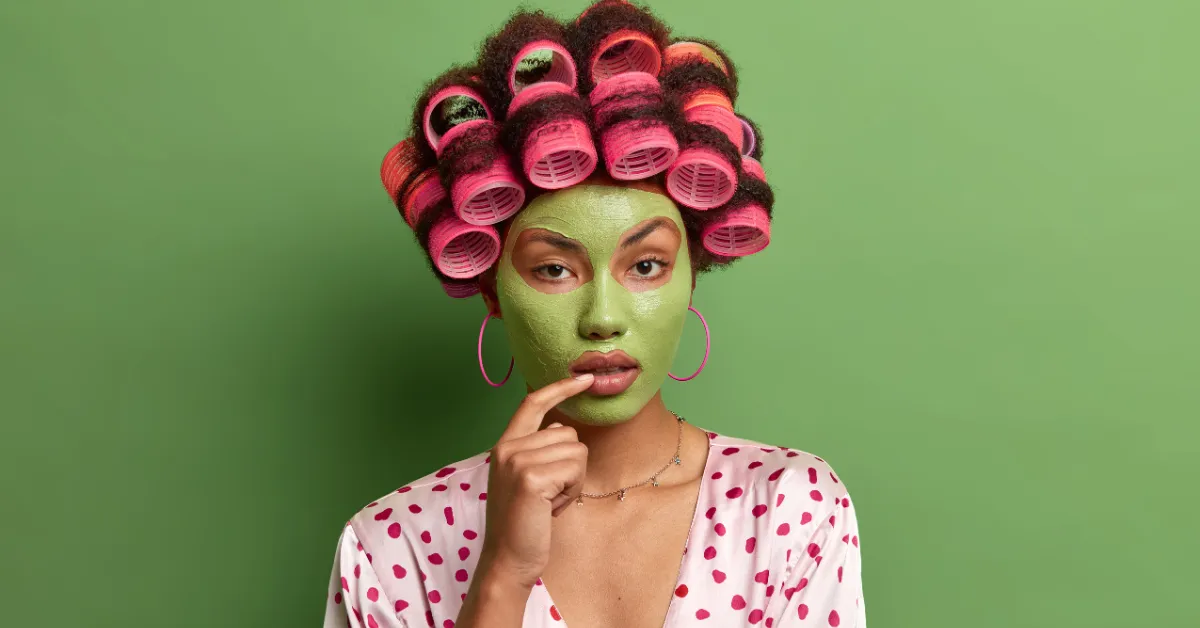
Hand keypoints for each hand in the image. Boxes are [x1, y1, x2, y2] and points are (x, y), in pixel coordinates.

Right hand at [477, 374, 593, 589]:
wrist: (508, 561)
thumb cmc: (523, 524)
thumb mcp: (524, 479)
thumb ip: (537, 450)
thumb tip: (559, 428)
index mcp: (505, 446)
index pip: (532, 403)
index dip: (559, 388)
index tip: (583, 379)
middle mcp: (507, 448)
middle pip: (568, 433)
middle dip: (570, 466)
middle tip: (549, 495)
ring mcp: (517, 461)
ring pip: (576, 451)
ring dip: (572, 480)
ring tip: (549, 502)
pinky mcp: (531, 478)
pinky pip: (575, 469)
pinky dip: (571, 491)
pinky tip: (552, 508)